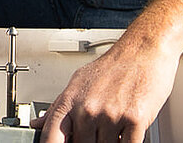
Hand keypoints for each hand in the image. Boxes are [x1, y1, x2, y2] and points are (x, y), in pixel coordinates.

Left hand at [32, 0, 182, 142]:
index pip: (51, 136)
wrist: (143, 49)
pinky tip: (126, 134)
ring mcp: (111, 115)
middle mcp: (88, 108)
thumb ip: (59, 105)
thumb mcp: (79, 81)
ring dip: (111, 142)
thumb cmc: (113, 66)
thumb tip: (39, 123)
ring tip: (115, 128)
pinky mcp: (135, 119)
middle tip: (97, 132)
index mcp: (71, 100)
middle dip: (90, 142)